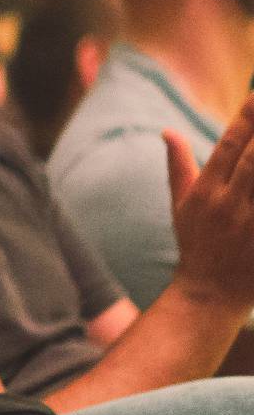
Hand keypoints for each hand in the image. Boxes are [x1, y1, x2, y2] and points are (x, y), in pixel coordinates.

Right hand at [166, 99, 253, 308]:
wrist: (209, 296)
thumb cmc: (196, 245)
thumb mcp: (181, 205)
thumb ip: (179, 165)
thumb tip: (168, 131)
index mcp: (206, 191)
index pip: (229, 145)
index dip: (245, 118)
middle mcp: (228, 204)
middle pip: (252, 160)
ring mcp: (249, 225)